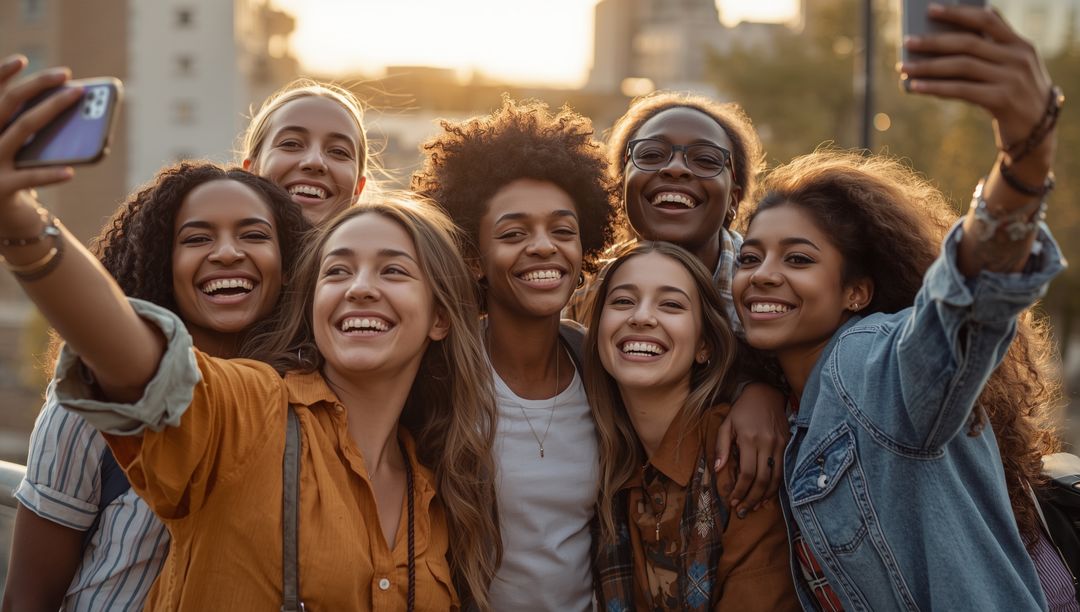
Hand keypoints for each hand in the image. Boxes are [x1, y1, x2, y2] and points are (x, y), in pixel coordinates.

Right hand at [0, 56, 79, 216]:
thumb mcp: (10, 150)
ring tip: (76, 96)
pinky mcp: (0, 188)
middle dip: (36, 85)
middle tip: (66, 74)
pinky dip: (50, 174)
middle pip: (7, 104)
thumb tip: (61, 101)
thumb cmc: (7, 176)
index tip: (21, 59)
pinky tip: (71, 171)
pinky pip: (30, 178)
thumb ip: (22, 127)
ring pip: (22, 130)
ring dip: (51, 110)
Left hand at [714, 383, 788, 516]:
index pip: (747, 473)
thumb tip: (717, 469)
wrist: (766, 394)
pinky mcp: (788, 445)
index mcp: (749, 439)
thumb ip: (721, 447)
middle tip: (743, 510)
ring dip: (765, 496)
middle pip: (762, 480)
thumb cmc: (742, 410)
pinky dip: (776, 486)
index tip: (732, 501)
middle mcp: (766, 443)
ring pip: (776, 479)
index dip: (740, 491)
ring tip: (754, 507)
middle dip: (752, 499)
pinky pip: (783, 471)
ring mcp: (780, 444)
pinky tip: (768, 495)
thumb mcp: (726, 425)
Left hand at [900, 4, 1054, 158]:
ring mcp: (1012, 78)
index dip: (958, 13)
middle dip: (934, 41)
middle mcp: (1018, 58)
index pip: (987, 20)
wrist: (1038, 132)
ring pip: (962, 66)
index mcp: (1020, 44)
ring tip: (904, 67)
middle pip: (968, 43)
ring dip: (928, 66)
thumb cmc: (1013, 96)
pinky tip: (915, 86)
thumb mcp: (1008, 70)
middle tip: (907, 42)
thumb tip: (936, 44)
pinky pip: (961, 90)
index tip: (931, 10)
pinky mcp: (1003, 100)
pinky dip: (935, 87)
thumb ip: (986, 55)